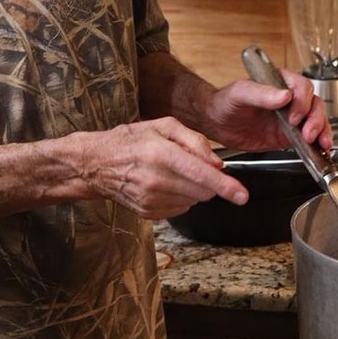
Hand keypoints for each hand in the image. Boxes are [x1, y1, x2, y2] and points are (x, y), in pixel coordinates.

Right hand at [79, 117, 248, 219]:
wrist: (96, 164)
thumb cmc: (130, 141)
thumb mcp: (162, 126)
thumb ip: (194, 140)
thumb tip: (217, 163)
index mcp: (161, 154)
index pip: (202, 175)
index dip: (226, 187)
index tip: (242, 195)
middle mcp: (157, 180)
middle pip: (203, 191)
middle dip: (209, 181)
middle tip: (193, 166)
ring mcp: (152, 200)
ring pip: (194, 200)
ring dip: (194, 189)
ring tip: (173, 173)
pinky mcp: (149, 213)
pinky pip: (180, 208)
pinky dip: (181, 197)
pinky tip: (164, 184)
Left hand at [202, 68, 331, 152]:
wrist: (216, 123)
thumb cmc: (226, 102)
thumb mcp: (240, 93)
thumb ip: (261, 93)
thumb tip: (284, 95)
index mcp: (279, 82)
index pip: (302, 86)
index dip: (302, 101)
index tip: (293, 116)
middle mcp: (289, 98)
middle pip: (314, 103)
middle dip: (315, 119)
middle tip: (307, 133)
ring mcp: (291, 117)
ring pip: (317, 119)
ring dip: (322, 130)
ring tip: (320, 143)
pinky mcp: (289, 135)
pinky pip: (309, 137)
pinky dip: (318, 143)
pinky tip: (321, 150)